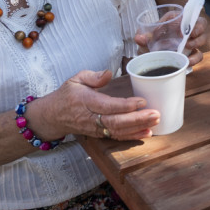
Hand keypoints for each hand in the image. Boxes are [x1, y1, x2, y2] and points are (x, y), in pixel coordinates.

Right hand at [28, 70, 158, 140]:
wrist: (53, 116)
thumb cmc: (67, 95)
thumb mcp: (76, 79)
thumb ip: (92, 76)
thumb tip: (108, 73)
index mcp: (86, 101)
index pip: (108, 106)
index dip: (125, 105)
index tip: (142, 101)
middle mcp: (91, 117)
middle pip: (116, 121)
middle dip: (137, 119)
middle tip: (155, 114)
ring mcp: (95, 128)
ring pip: (118, 131)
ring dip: (138, 127)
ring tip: (155, 122)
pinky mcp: (99, 134)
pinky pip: (117, 136)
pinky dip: (132, 136)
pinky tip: (147, 133)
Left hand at [134, 14, 209, 65]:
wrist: (150, 54)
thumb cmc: (151, 40)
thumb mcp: (146, 37)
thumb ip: (143, 36)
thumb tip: (139, 38)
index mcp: (177, 19)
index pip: (189, 14)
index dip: (191, 19)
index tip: (185, 29)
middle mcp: (186, 29)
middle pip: (201, 24)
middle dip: (199, 30)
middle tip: (190, 37)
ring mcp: (190, 40)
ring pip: (202, 39)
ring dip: (197, 43)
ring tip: (187, 48)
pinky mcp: (191, 53)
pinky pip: (199, 54)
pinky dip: (195, 59)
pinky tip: (187, 62)